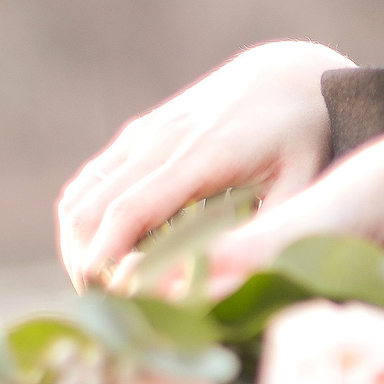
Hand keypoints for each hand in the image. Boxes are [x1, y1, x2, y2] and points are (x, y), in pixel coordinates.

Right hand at [56, 40, 354, 287]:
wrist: (289, 73)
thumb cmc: (306, 136)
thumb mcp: (303, 184)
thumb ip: (268, 230)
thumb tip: (226, 277)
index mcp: (203, 155)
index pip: (130, 211)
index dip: (106, 258)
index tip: (102, 301)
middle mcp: (161, 140)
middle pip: (90, 209)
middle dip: (86, 264)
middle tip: (105, 311)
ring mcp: (144, 133)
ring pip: (80, 195)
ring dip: (78, 245)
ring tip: (102, 289)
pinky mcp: (138, 133)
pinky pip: (90, 180)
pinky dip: (84, 221)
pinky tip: (106, 254)